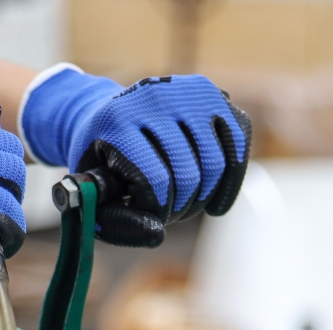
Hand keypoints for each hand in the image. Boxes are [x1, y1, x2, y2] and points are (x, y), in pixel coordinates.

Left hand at [20, 66, 250, 246]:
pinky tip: (214, 199)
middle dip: (180, 208)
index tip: (147, 216)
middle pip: (188, 174)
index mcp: (116, 121)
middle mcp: (153, 98)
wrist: (104, 116)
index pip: (155, 181)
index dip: (157, 211)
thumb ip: (115, 224)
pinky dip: (231, 177)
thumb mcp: (94, 197)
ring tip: (184, 204)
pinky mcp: (213, 93)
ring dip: (203, 197)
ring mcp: (186, 92)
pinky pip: (238, 140)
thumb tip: (158, 234)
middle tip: (166, 213)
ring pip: (216, 162)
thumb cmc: (101, 166)